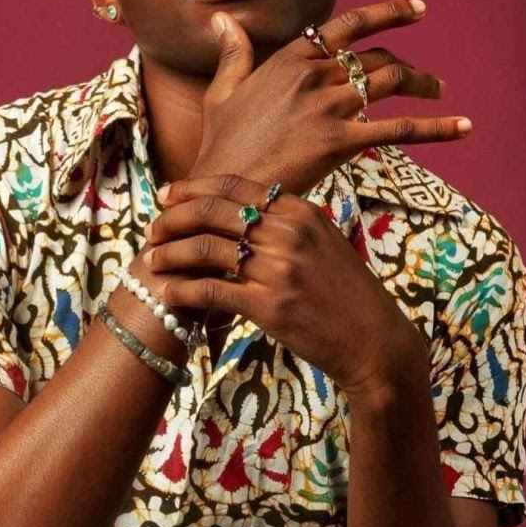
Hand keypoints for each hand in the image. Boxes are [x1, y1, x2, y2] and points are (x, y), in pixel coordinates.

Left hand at [144, 173, 428, 396]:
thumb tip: (240, 213)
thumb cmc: (346, 294)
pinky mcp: (270, 306)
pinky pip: (211, 292)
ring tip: (152, 261)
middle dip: (172, 219)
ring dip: (170, 254)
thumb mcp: (323, 242)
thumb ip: (285, 223)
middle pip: (212, 212)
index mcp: (300, 211)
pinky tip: (169, 294)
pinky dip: (182, 292)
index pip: (234, 186)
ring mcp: (278, 269)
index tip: (166, 195)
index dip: (192, 188)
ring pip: (204, 250)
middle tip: (152, 231)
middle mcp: (287, 233)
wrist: (374, 340)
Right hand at [191, 0, 470, 195]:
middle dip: (409, 67)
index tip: (418, 8)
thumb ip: (232, 54)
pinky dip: (437, 127)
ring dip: (425, 85)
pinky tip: (463, 127)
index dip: (389, 12)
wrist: (222, 185)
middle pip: (377, 58)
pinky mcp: (339, 142)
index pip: (349, 25)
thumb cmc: (221, 144)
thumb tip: (221, 19)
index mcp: (290, 59)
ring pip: (392, 81)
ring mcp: (328, 107)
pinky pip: (399, 129)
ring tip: (441, 93)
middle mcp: (313, 75)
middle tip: (428, 81)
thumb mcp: (222, 92)